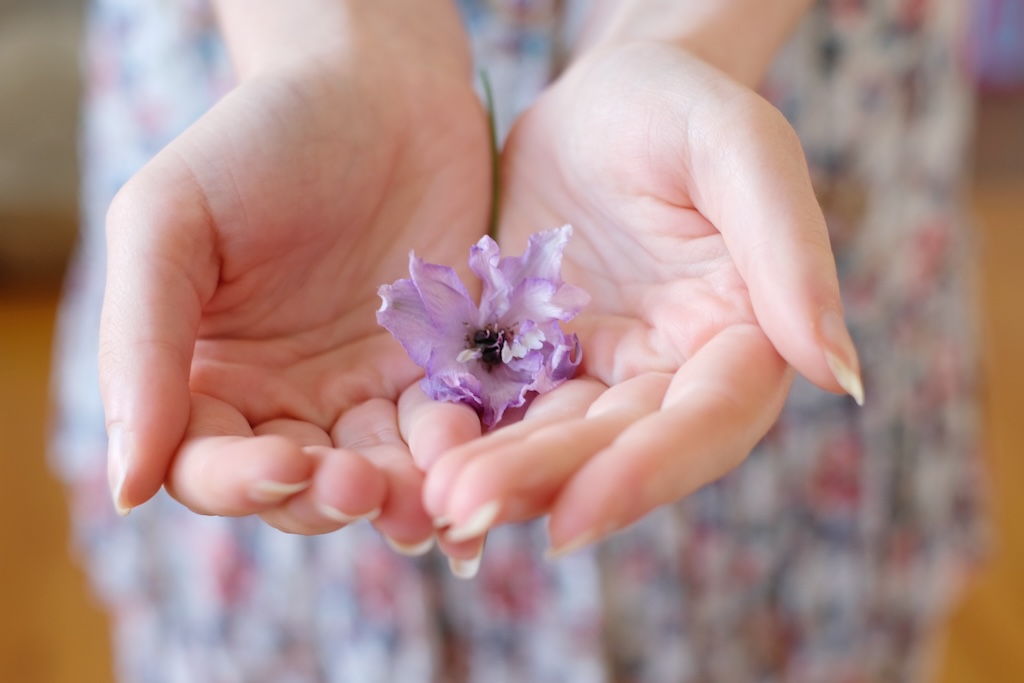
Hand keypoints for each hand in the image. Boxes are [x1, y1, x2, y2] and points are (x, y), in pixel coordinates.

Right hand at [100, 15, 489, 547]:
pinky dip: (455, 447)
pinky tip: (469, 443)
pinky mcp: (437, 368)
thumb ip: (142, 346)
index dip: (240, 485)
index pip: (206, 466)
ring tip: (425, 488)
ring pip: (377, 473)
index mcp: (207, 374)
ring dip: (399, 492)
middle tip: (365, 484)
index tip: (286, 464)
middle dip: (328, 497)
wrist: (379, 89)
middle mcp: (285, 396)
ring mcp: (364, 387)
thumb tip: (125, 483)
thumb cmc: (260, 141)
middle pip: (296, 488)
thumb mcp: (169, 223)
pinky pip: (445, 428)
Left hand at [418, 43, 861, 553]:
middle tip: (463, 509)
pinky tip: (418, 461)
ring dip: (499, 474)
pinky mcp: (542, 362)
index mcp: (741, 335)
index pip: (706, 421)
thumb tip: (838, 374)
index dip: (647, 472)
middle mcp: (675, 373)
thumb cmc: (676, 106)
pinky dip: (470, 437)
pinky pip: (507, 410)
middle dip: (545, 482)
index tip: (575, 517)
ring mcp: (604, 373)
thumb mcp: (736, 146)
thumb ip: (788, 249)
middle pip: (619, 448)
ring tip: (431, 500)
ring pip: (557, 441)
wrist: (598, 101)